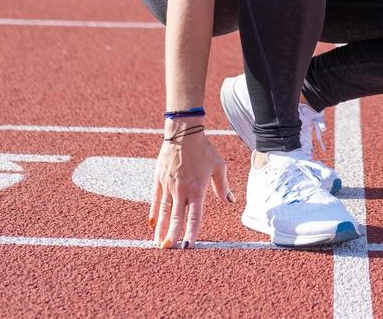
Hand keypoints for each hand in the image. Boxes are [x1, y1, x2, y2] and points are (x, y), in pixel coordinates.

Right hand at [150, 126, 232, 249]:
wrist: (183, 133)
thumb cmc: (203, 149)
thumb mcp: (218, 166)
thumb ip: (223, 186)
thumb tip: (230, 200)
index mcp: (197, 189)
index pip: (194, 217)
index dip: (191, 233)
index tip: (188, 246)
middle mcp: (182, 190)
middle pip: (176, 218)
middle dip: (172, 235)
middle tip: (168, 249)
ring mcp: (168, 186)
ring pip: (164, 212)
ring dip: (161, 229)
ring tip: (158, 243)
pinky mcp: (159, 180)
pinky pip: (156, 200)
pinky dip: (154, 213)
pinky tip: (152, 225)